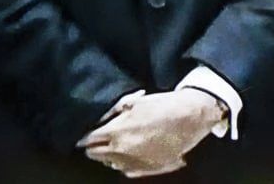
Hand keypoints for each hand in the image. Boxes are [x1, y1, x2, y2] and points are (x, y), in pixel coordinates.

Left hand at [77, 88, 222, 176]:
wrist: (189, 119)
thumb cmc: (162, 106)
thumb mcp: (135, 102)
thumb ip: (115, 113)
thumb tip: (102, 119)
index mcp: (116, 132)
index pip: (89, 140)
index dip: (85, 136)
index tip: (84, 135)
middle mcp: (121, 151)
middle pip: (95, 154)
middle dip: (94, 146)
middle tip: (98, 139)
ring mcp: (133, 163)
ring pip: (110, 163)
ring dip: (110, 154)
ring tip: (118, 143)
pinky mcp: (146, 170)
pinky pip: (125, 169)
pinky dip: (124, 161)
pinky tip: (132, 150)